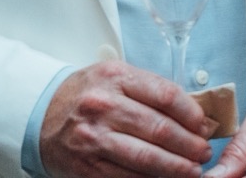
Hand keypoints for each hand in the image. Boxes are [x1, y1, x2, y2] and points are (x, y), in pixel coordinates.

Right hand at [40, 62, 215, 177]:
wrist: (41, 115)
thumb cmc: (85, 95)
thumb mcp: (114, 78)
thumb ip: (151, 91)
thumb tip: (195, 114)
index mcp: (115, 78)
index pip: (166, 95)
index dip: (192, 113)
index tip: (204, 124)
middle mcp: (103, 106)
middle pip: (160, 129)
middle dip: (190, 144)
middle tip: (204, 151)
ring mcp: (94, 139)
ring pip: (147, 158)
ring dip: (177, 168)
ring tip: (194, 171)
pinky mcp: (89, 167)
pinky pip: (129, 177)